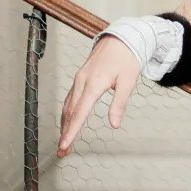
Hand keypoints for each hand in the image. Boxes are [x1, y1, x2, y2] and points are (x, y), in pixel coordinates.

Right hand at [57, 35, 140, 157]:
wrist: (121, 38)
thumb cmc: (127, 59)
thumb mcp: (128, 81)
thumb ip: (119, 103)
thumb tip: (114, 124)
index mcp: (94, 84)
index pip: (79, 113)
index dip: (71, 131)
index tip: (64, 145)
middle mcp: (82, 82)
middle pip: (70, 113)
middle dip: (65, 133)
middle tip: (62, 152)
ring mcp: (79, 79)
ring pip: (67, 106)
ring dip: (64, 125)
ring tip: (64, 143)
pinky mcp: (80, 78)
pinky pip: (70, 99)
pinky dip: (67, 114)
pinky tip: (68, 123)